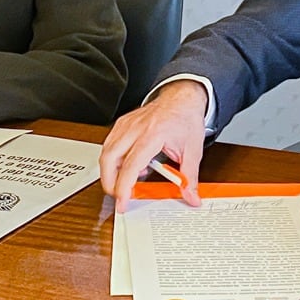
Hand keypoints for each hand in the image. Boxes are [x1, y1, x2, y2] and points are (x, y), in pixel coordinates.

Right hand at [99, 80, 208, 212]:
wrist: (182, 98)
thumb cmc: (185, 119)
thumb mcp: (193, 150)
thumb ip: (190, 177)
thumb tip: (191, 197)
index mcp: (153, 134)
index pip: (132, 164)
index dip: (124, 185)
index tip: (123, 201)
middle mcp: (135, 128)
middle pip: (109, 158)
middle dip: (109, 182)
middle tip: (118, 197)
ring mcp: (126, 125)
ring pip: (106, 152)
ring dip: (109, 172)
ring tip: (123, 183)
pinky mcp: (122, 124)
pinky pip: (109, 145)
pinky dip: (113, 160)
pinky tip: (127, 166)